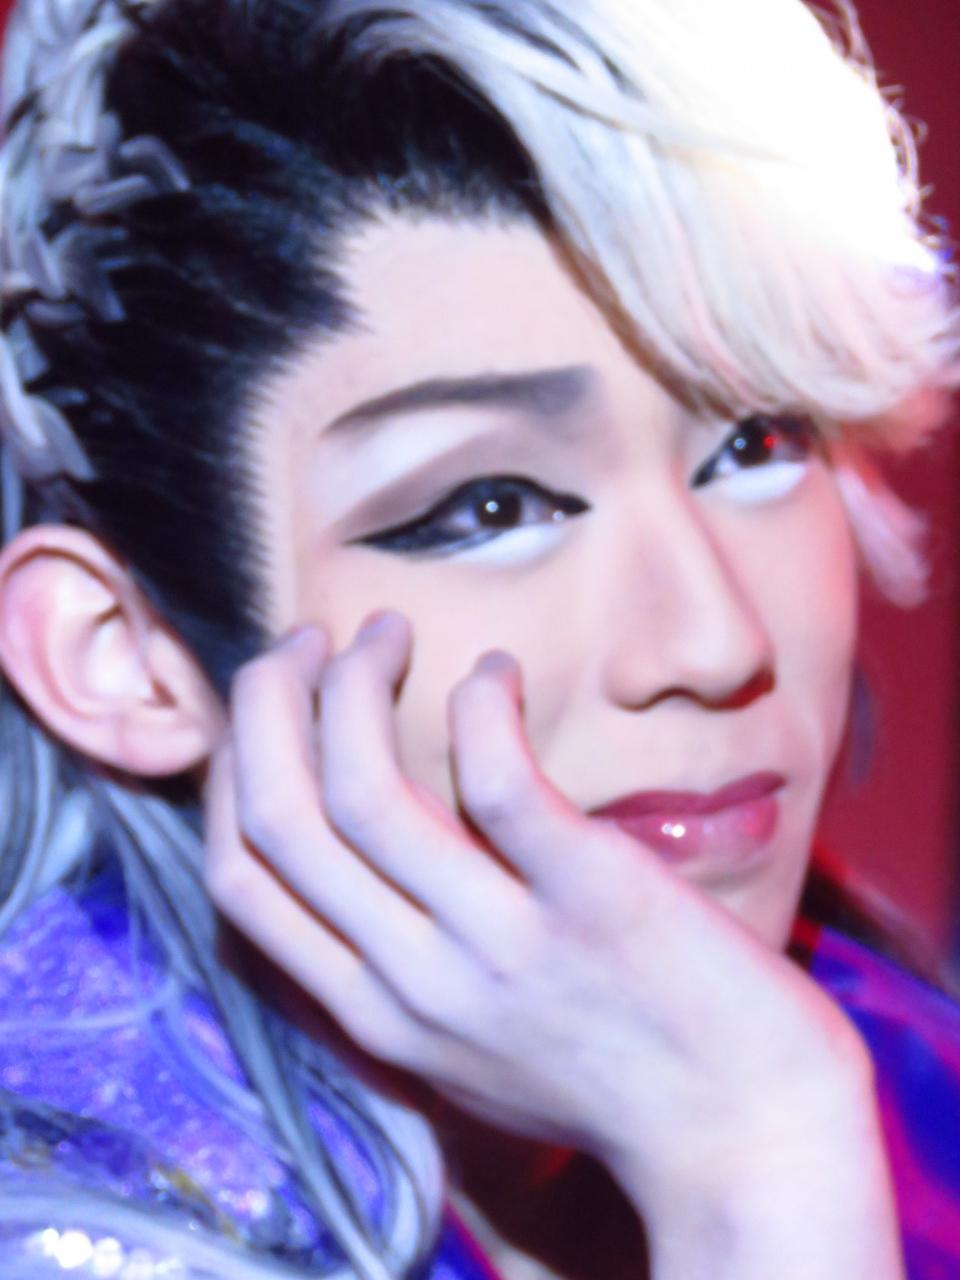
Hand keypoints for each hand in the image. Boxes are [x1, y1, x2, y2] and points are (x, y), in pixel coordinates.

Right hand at [204, 611, 876, 1200]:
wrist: (749, 1139)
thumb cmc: (611, 1084)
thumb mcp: (465, 1051)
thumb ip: (396, 974)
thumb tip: (359, 862)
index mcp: (374, 1016)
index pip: (241, 880)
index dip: (233, 772)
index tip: (271, 710)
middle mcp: (414, 984)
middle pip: (280, 819)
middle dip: (266, 703)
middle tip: (305, 640)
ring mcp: (500, 944)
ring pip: (362, 790)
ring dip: (354, 684)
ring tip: (387, 635)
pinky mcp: (593, 896)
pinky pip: (499, 779)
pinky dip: (480, 706)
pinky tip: (495, 675)